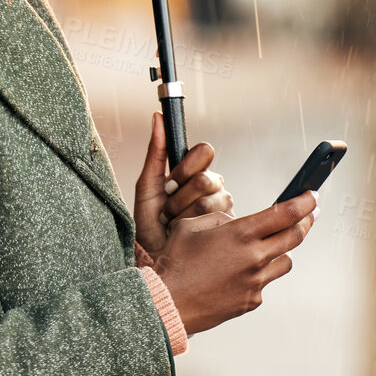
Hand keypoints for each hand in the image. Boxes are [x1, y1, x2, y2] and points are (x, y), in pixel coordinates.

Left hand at [134, 110, 232, 258]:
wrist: (154, 258)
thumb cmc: (149, 225)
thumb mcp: (147, 186)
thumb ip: (156, 151)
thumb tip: (157, 117)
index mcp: (194, 172)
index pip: (205, 151)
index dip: (186, 168)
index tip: (171, 182)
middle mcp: (213, 186)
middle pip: (207, 179)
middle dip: (180, 198)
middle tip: (168, 210)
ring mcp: (223, 207)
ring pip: (210, 202)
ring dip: (184, 216)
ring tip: (175, 225)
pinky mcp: (228, 227)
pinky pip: (216, 221)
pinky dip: (193, 229)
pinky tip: (188, 235)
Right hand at [150, 191, 317, 335]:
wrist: (168, 303)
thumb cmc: (174, 263)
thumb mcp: (191, 226)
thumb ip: (219, 219)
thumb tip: (234, 222)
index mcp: (240, 234)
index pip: (284, 214)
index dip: (303, 203)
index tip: (311, 196)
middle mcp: (253, 258)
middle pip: (294, 237)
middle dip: (306, 222)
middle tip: (310, 214)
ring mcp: (255, 282)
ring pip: (284, 261)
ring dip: (282, 250)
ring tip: (272, 245)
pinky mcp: (251, 300)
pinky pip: (265, 282)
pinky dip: (259, 273)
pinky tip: (241, 272)